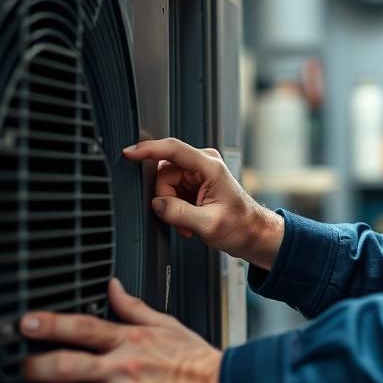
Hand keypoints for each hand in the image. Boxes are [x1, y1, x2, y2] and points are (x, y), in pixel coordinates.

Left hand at [21, 278, 220, 382]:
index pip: (82, 328)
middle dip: (34, 366)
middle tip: (22, 364)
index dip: (50, 324)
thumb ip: (133, 307)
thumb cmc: (193, 361)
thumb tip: (112, 286)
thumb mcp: (166, 325)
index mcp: (130, 341)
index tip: (26, 322)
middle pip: (64, 367)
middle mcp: (121, 370)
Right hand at [123, 138, 283, 269]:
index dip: (148, 150)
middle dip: (167, 199)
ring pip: (165, 184)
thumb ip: (178, 213)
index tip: (129, 153)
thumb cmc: (241, 226)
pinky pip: (172, 190)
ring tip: (189, 222)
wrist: (253, 233)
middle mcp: (204, 163)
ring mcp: (199, 172)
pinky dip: (176, 207)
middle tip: (182, 220)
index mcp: (209, 166)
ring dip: (172, 206)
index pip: (172, 149)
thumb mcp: (208, 224)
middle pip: (164, 173)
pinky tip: (189, 219)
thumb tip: (157, 204)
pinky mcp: (195, 181)